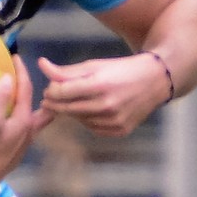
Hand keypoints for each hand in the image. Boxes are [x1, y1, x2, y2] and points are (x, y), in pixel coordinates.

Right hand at [0, 57, 51, 196]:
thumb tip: (8, 77)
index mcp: (24, 121)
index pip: (27, 90)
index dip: (22, 72)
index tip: (16, 58)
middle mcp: (28, 133)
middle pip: (43, 110)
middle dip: (43, 95)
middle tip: (37, 83)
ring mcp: (22, 145)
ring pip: (34, 122)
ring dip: (32, 109)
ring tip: (23, 100)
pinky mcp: (14, 154)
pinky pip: (25, 132)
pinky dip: (24, 122)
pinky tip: (13, 124)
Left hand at [36, 52, 170, 136]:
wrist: (155, 81)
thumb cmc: (121, 70)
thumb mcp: (94, 65)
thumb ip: (66, 71)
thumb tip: (41, 65)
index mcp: (99, 85)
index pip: (61, 92)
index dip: (50, 91)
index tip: (49, 88)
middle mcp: (107, 105)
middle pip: (66, 109)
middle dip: (56, 103)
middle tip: (52, 97)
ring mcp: (114, 121)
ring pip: (78, 120)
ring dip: (72, 111)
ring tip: (78, 100)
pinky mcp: (120, 131)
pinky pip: (92, 128)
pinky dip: (87, 119)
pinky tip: (92, 109)